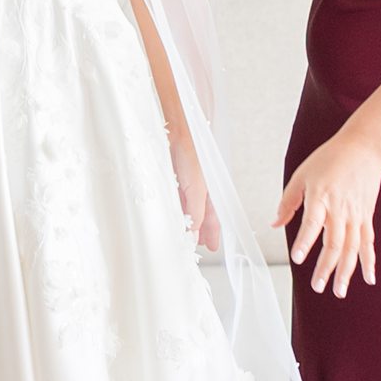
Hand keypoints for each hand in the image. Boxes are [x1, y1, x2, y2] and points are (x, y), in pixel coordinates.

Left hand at [171, 131, 222, 253]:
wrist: (174, 133)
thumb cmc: (190, 155)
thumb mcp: (196, 189)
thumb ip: (196, 212)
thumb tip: (195, 235)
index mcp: (207, 190)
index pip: (212, 217)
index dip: (212, 232)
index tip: (212, 247)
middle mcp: (194, 189)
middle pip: (198, 215)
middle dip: (198, 231)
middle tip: (196, 247)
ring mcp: (180, 185)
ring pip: (183, 210)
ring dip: (183, 224)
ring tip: (181, 238)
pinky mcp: (167, 181)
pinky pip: (170, 201)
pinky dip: (171, 212)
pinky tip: (168, 220)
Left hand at [276, 126, 380, 298]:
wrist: (364, 148)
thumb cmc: (330, 159)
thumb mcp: (302, 174)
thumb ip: (288, 201)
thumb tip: (275, 224)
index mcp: (320, 196)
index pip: (312, 223)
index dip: (305, 241)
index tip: (297, 258)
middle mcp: (340, 208)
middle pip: (334, 242)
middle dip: (326, 267)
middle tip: (317, 286)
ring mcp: (356, 214)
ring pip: (351, 248)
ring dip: (346, 271)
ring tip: (339, 290)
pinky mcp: (366, 216)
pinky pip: (368, 242)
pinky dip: (369, 261)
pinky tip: (368, 278)